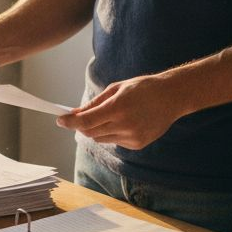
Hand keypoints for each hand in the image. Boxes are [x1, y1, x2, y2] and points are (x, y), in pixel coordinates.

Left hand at [56, 74, 182, 149]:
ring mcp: (132, 137)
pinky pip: (114, 141)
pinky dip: (111, 133)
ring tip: (108, 115)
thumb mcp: (116, 88)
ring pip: (101, 138)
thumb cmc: (143, 87)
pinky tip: (124, 121)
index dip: (70, 122)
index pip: (86, 121)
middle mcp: (125, 125)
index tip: (59, 120)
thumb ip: (95, 103)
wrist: (172, 97)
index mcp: (118, 107)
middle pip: (90, 132)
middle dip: (80, 125)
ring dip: (96, 129)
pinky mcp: (137, 144)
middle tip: (78, 116)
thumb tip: (76, 113)